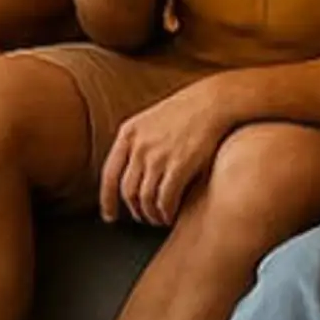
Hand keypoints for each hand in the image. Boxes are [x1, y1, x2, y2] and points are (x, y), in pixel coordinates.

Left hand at [98, 80, 241, 225]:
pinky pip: (165, 199)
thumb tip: (129, 171)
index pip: (109, 174)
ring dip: (151, 214)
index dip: (107, 200)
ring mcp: (158, 156)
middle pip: (127, 191)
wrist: (213, 101)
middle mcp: (139, 146)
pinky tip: (171, 214)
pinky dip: (166, 212)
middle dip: (135, 210)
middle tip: (143, 218)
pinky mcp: (179, 166)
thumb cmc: (186, 111)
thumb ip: (136, 142)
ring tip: (159, 218)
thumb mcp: (150, 120)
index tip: (110, 216)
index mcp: (128, 133)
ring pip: (145, 199)